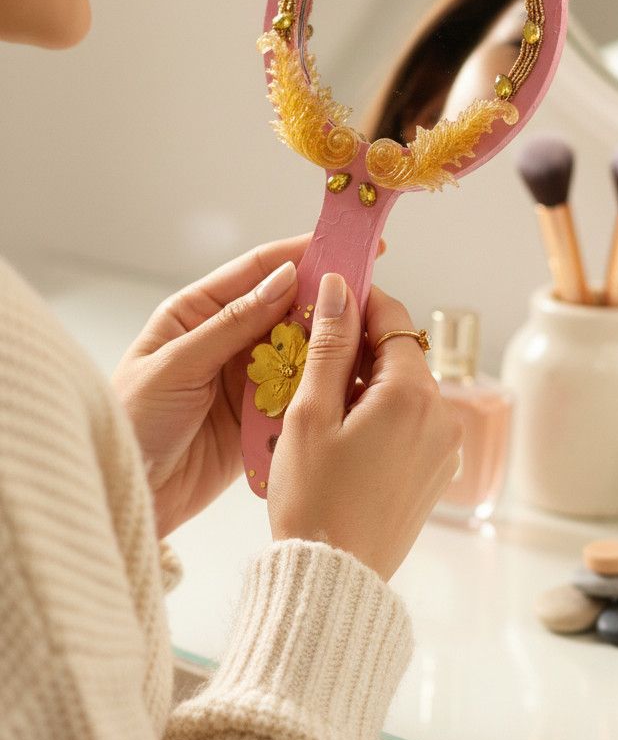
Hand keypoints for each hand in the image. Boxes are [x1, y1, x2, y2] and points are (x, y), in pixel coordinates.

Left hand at [112, 233, 386, 538]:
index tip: (345, 246)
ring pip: (298, 353)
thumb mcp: (177, 364)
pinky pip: (297, 396)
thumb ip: (233, 323)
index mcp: (197, 312)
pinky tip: (346, 384)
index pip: (258, 271)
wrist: (125, 494)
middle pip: (286, 309)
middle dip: (325, 302)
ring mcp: (244, 379)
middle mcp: (225, 340)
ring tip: (367, 340)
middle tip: (369, 296)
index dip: (303, 254)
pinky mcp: (258, 419)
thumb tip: (285, 278)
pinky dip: (319, 390)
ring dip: (326, 348)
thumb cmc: (131, 419)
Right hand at [267, 274, 463, 583]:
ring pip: (403, 389)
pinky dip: (379, 414)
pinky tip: (339, 433)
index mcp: (413, 395)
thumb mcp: (311, 414)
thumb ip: (330, 345)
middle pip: (400, 354)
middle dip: (356, 346)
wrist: (334, 579)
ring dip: (365, 382)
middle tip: (308, 354)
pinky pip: (409, 422)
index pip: (393, 318)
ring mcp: (444, 446)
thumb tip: (341, 288)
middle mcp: (442, 416)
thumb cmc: (314, 501)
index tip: (326, 298)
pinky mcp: (436, 471)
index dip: (358, 301)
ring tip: (317, 401)